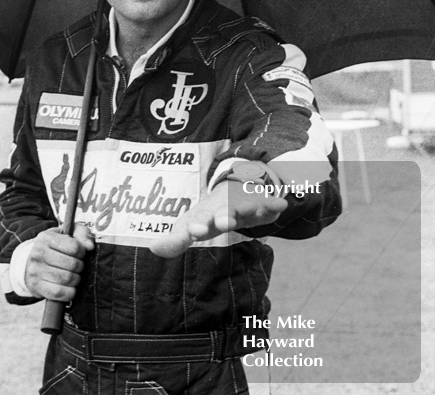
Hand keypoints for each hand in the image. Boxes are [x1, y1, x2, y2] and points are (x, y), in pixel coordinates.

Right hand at [25, 224, 93, 300]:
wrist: (30, 263)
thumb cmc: (54, 247)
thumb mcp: (67, 233)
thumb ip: (82, 234)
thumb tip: (90, 246)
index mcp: (46, 238)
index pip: (74, 247)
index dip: (82, 252)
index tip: (79, 254)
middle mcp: (38, 253)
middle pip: (72, 264)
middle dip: (79, 266)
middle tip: (77, 266)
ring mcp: (35, 271)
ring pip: (67, 279)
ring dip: (76, 279)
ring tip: (73, 275)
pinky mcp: (36, 286)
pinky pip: (59, 293)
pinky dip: (69, 292)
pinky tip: (69, 287)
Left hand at [149, 181, 287, 257]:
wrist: (238, 185)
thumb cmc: (212, 212)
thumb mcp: (195, 223)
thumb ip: (176, 239)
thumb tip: (153, 248)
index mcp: (207, 214)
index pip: (200, 220)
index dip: (197, 226)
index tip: (194, 231)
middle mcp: (226, 207)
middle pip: (225, 212)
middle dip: (224, 216)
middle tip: (223, 223)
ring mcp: (246, 205)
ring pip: (248, 207)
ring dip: (249, 210)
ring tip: (254, 212)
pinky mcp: (264, 206)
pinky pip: (270, 205)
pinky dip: (274, 204)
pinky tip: (280, 205)